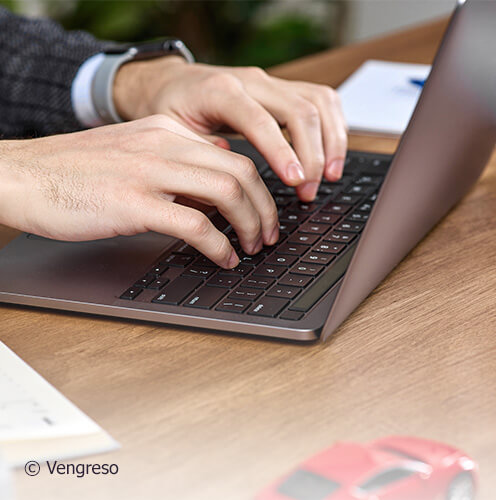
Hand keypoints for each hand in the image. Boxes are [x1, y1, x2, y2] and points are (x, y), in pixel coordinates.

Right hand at [0, 115, 279, 267]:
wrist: (23, 174)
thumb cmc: (76, 170)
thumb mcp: (134, 150)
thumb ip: (176, 158)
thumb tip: (217, 175)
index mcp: (168, 130)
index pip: (234, 154)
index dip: (260, 189)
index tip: (265, 213)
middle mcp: (165, 144)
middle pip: (242, 172)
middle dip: (265, 209)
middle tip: (268, 236)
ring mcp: (150, 172)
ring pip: (228, 193)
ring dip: (250, 226)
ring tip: (251, 249)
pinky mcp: (134, 203)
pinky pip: (195, 225)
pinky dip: (219, 246)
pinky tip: (223, 259)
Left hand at [114, 57, 347, 200]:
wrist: (172, 83)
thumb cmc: (171, 109)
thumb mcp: (170, 132)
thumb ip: (200, 152)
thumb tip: (236, 179)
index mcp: (221, 91)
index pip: (261, 121)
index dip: (283, 152)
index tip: (296, 182)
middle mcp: (252, 80)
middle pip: (300, 109)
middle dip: (313, 155)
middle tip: (309, 192)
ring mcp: (271, 82)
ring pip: (319, 101)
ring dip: (332, 141)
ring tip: (330, 177)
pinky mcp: (282, 89)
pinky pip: (321, 99)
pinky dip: (334, 127)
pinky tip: (332, 154)